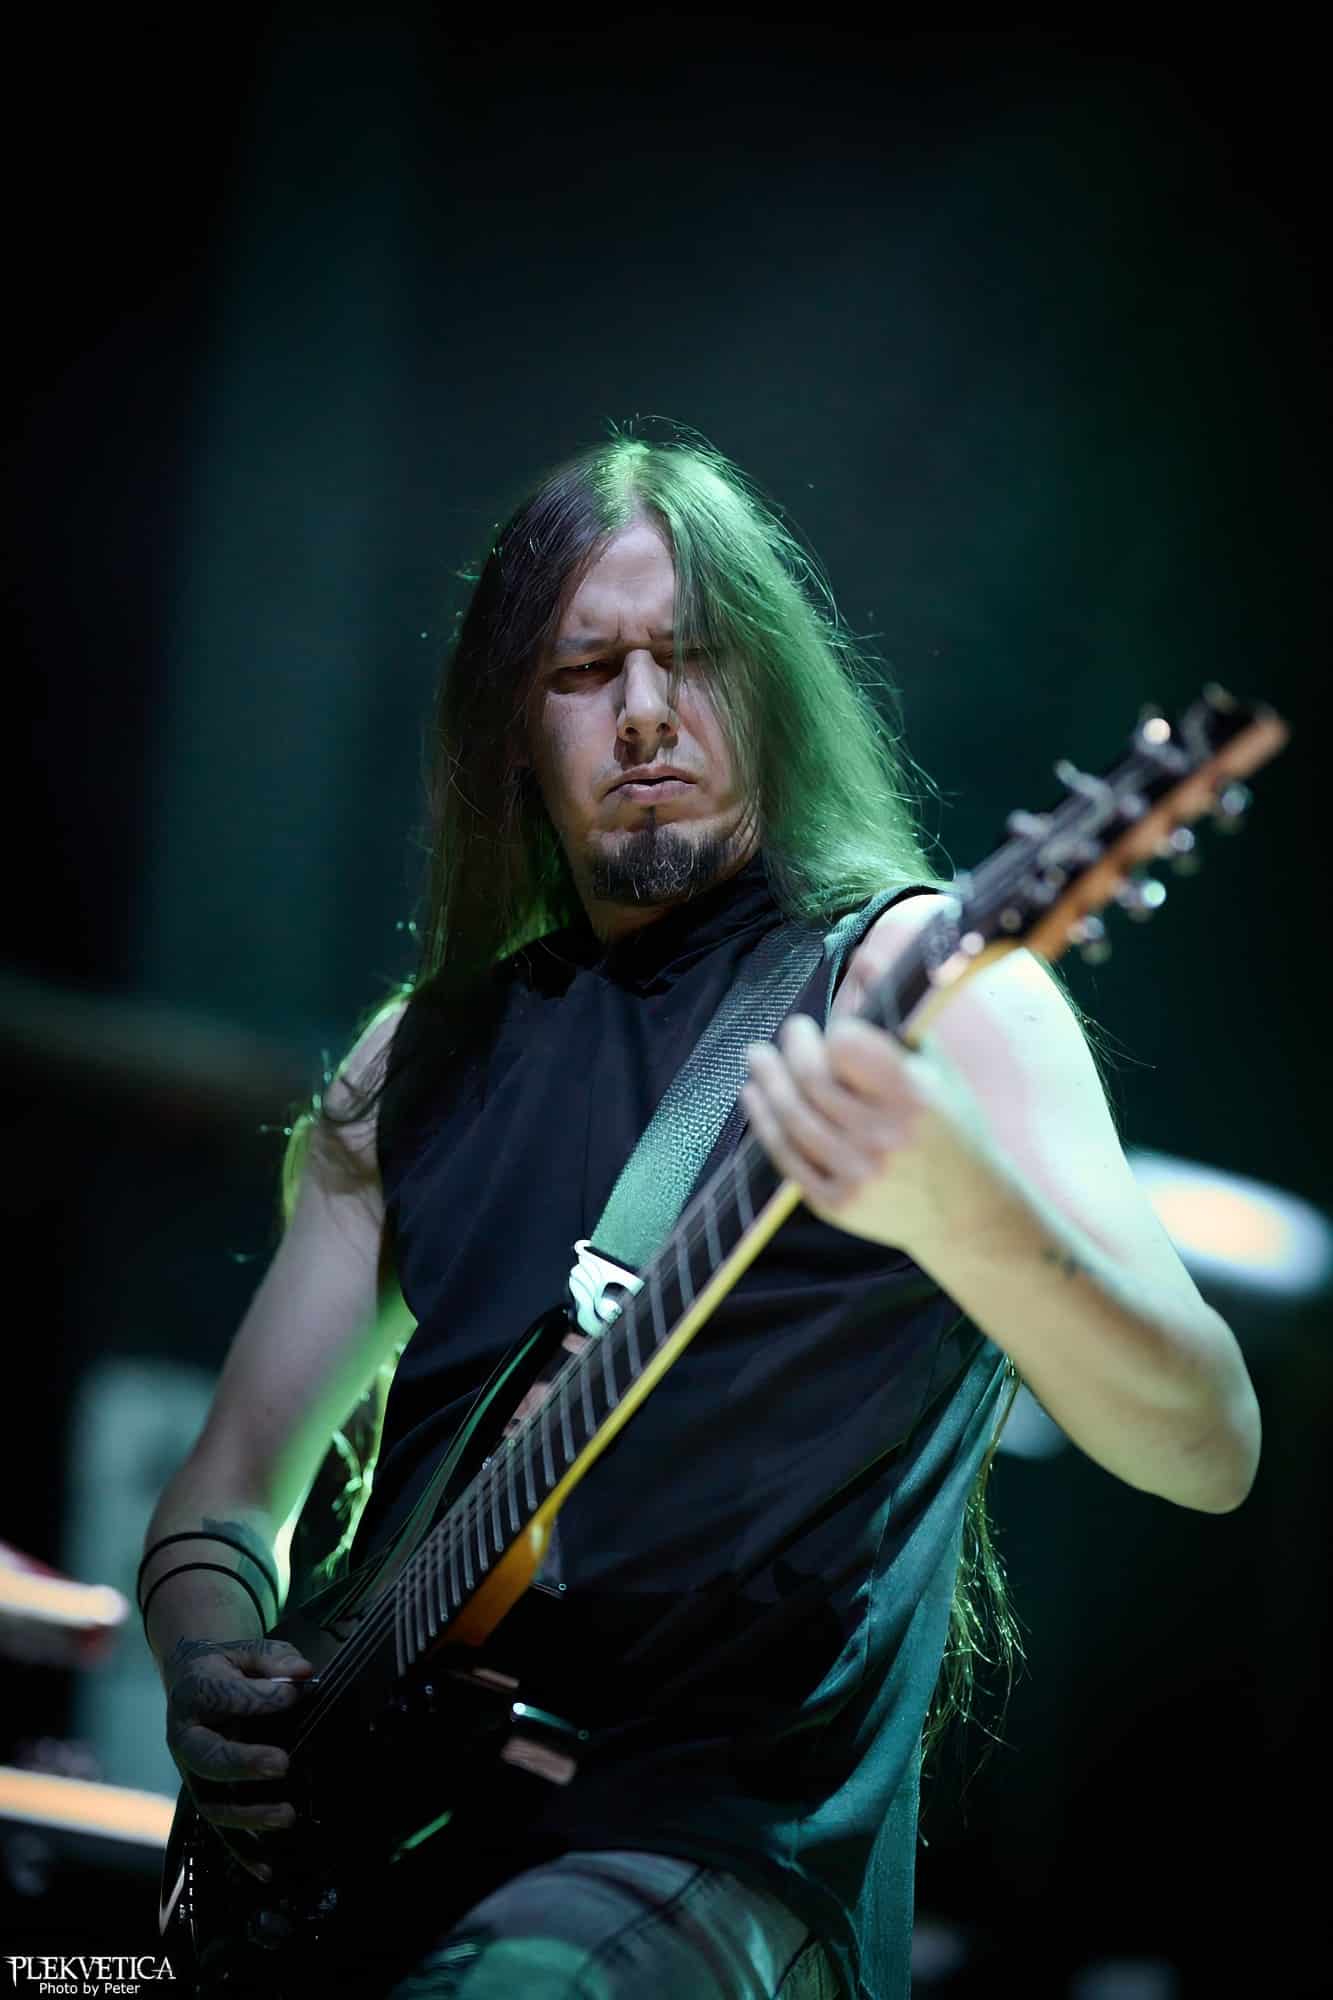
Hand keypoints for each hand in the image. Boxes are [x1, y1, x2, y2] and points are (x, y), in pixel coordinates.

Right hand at [164, 1635, 314, 1880]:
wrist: (191, 1681)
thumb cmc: (229, 1666)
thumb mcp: (248, 1651)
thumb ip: (275, 1659)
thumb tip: (303, 1674)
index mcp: (194, 1692)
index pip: (221, 1696)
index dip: (259, 1698)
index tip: (295, 1695)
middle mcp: (186, 1736)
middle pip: (207, 1757)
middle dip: (244, 1763)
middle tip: (283, 1764)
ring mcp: (192, 1772)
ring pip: (212, 1801)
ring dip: (248, 1815)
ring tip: (288, 1816)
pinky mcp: (205, 1794)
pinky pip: (219, 1829)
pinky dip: (242, 1852)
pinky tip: (267, 1871)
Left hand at [739, 1013, 997, 1254]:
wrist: (968, 1212)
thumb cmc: (950, 1127)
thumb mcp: (936, 1068)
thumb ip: (895, 1019)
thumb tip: (864, 959)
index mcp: (913, 1095)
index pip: (845, 1045)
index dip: (835, 1032)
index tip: (831, 1028)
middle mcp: (883, 1136)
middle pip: (810, 1078)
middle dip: (791, 1047)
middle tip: (790, 1031)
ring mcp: (857, 1173)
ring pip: (790, 1116)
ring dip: (766, 1080)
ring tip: (757, 1058)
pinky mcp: (837, 1202)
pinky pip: (786, 1156)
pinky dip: (764, 1121)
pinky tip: (756, 1096)